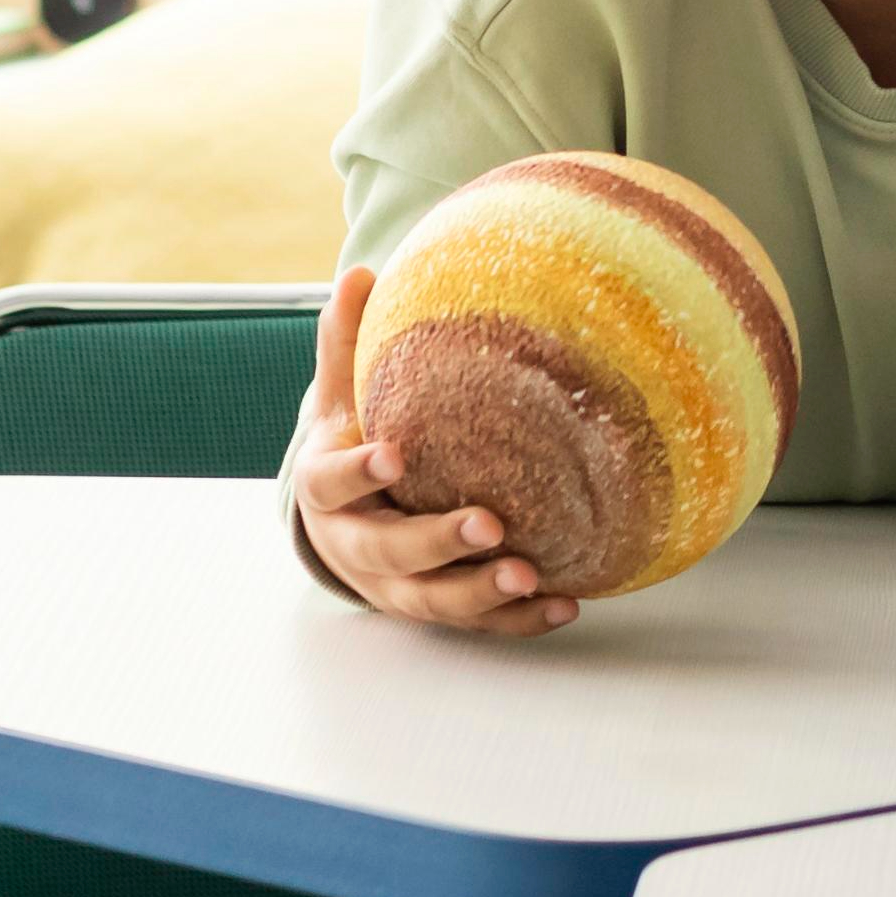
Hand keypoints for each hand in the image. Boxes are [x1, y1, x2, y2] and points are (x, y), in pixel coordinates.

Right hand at [284, 266, 575, 634]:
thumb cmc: (354, 442)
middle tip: (487, 524)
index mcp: (330, 491)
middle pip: (389, 552)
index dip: (358, 473)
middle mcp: (359, 545)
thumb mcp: (344, 397)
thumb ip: (349, 343)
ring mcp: (397, 584)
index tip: (392, 454)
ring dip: (480, 592)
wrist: (345, 519)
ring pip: (433, 600)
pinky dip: (519, 620)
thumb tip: (361, 274)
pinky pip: (477, 622)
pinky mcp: (437, 605)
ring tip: (528, 574)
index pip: (332, 484)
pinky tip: (566, 603)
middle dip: (436, 542)